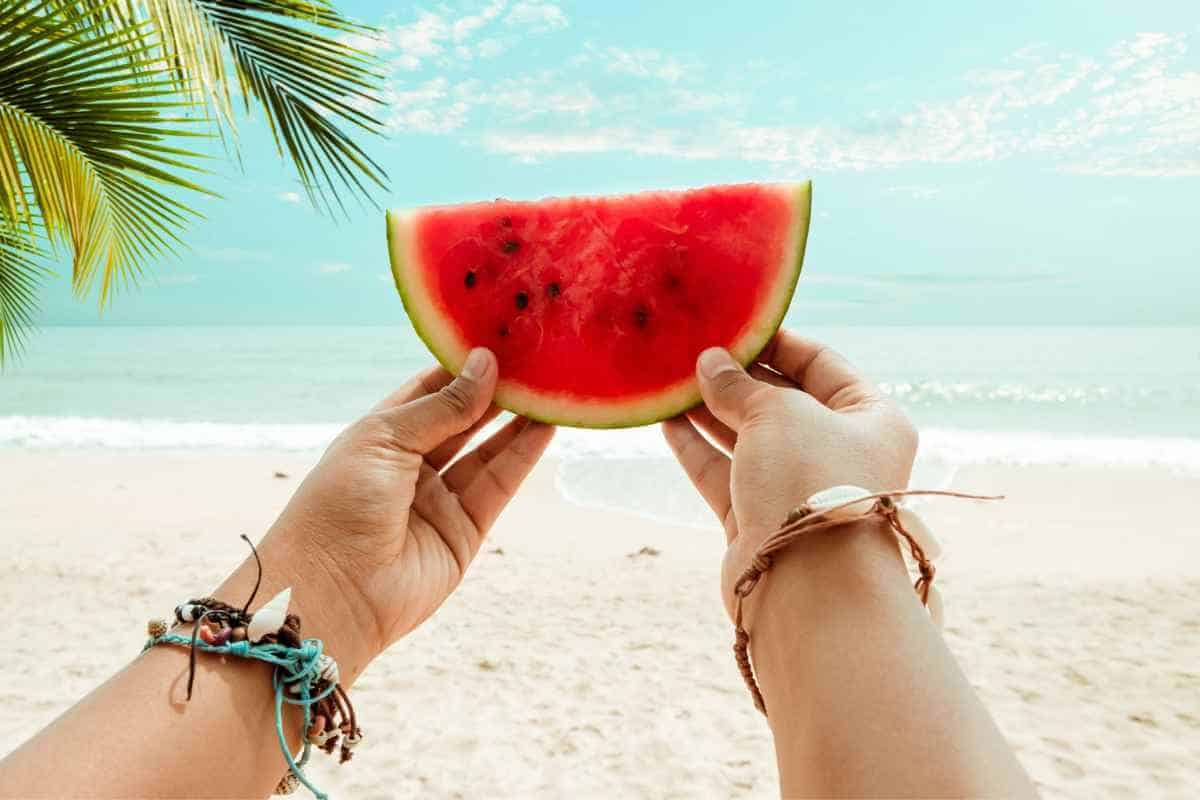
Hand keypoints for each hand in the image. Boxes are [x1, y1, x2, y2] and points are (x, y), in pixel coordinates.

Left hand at [256, 348, 553, 668]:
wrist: (331, 592)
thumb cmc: (339, 505)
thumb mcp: (386, 439)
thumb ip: (443, 406)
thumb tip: (487, 364)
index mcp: (380, 436)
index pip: (428, 390)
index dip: (461, 366)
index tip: (498, 338)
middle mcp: (411, 466)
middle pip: (463, 419)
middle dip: (496, 391)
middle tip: (534, 358)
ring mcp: (439, 500)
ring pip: (488, 451)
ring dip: (518, 420)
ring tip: (550, 386)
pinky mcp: (465, 532)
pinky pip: (499, 486)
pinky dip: (523, 456)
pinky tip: (546, 425)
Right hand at [662, 331, 916, 618]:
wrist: (808, 586)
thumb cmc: (812, 482)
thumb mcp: (777, 412)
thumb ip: (740, 385)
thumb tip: (710, 363)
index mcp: (871, 418)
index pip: (821, 364)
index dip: (774, 343)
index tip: (730, 327)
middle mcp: (840, 452)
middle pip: (782, 401)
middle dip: (736, 378)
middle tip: (691, 353)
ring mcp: (798, 490)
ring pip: (749, 439)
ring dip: (710, 411)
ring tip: (671, 381)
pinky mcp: (761, 521)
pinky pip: (726, 474)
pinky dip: (698, 448)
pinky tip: (667, 421)